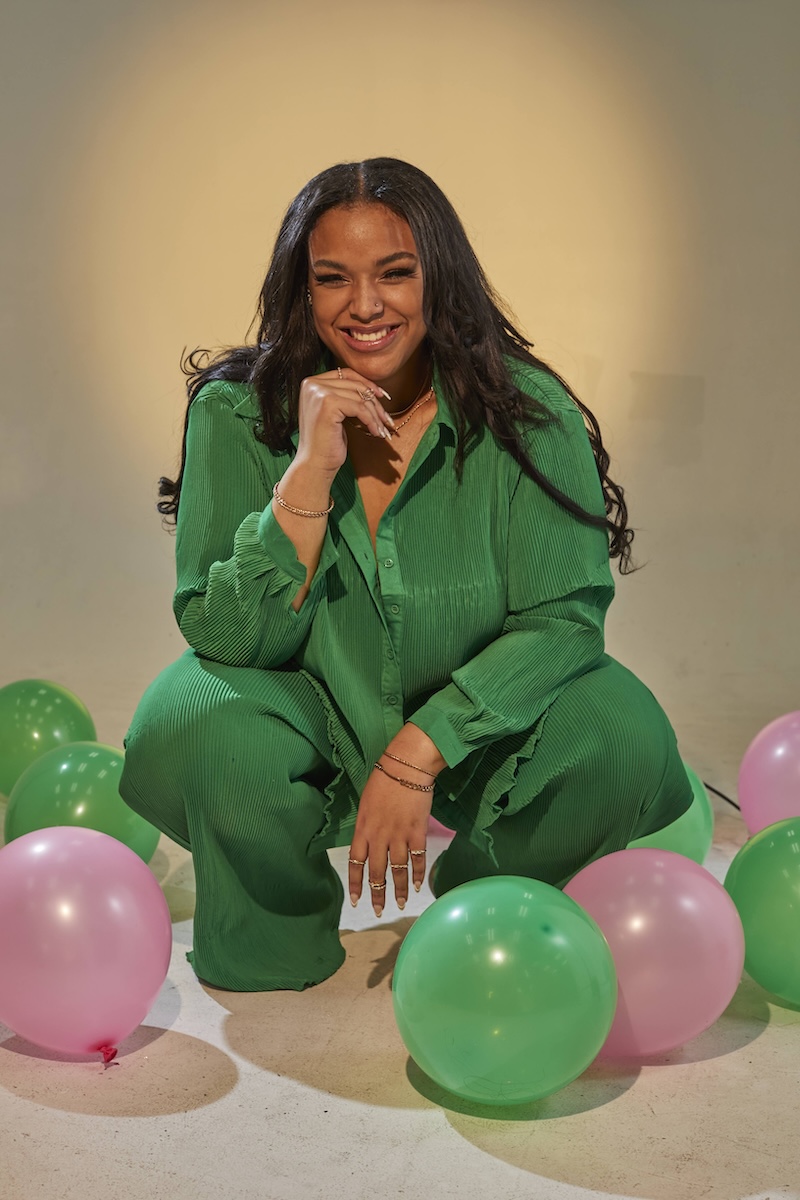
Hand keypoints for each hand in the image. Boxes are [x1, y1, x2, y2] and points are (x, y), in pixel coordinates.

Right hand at [296, 367, 395, 477]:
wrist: (314, 465)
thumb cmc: (326, 443)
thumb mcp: (334, 413)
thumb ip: (344, 396)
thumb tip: (373, 388)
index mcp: (311, 383)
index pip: (346, 374)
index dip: (367, 383)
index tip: (382, 396)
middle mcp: (312, 384)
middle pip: (355, 385)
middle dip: (375, 402)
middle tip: (387, 419)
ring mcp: (319, 392)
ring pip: (360, 397)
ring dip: (376, 414)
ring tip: (383, 429)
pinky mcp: (328, 404)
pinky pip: (360, 408)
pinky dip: (371, 421)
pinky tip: (375, 432)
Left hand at [348, 764, 431, 916]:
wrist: (406, 767)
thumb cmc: (383, 780)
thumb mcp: (366, 803)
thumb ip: (366, 825)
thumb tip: (367, 841)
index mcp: (362, 829)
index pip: (356, 863)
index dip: (356, 884)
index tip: (356, 900)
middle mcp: (379, 836)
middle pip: (377, 872)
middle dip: (377, 894)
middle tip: (379, 911)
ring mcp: (399, 836)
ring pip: (398, 870)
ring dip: (399, 889)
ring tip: (401, 904)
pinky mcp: (417, 832)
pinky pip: (417, 859)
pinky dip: (418, 873)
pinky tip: (418, 885)